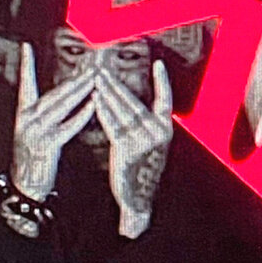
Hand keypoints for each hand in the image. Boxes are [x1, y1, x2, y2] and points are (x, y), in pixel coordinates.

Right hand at [11, 43, 95, 200]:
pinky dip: (81, 114)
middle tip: (91, 65)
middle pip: (54, 93)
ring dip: (80, 91)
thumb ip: (46, 114)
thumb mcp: (32, 132)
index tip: (26, 46)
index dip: (26, 65)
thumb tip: (67, 95)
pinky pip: (67, 125)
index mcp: (23, 114)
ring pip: (61, 105)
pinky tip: (92, 104)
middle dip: (75, 78)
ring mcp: (35, 131)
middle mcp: (27, 119)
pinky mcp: (46, 144)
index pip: (24, 84)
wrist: (26, 185)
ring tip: (95, 78)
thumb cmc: (34, 158)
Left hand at [93, 61, 172, 234]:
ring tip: (97, 80)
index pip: (166, 100)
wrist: (139, 198)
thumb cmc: (142, 171)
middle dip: (117, 85)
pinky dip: (103, 111)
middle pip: (134, 103)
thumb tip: (129, 104)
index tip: (159, 64)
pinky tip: (96, 100)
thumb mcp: (152, 146)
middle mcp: (157, 132)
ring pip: (122, 111)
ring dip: (107, 94)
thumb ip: (146, 126)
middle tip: (104, 70)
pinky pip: (113, 125)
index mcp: (165, 130)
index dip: (162, 82)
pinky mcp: (127, 149)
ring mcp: (143, 141)